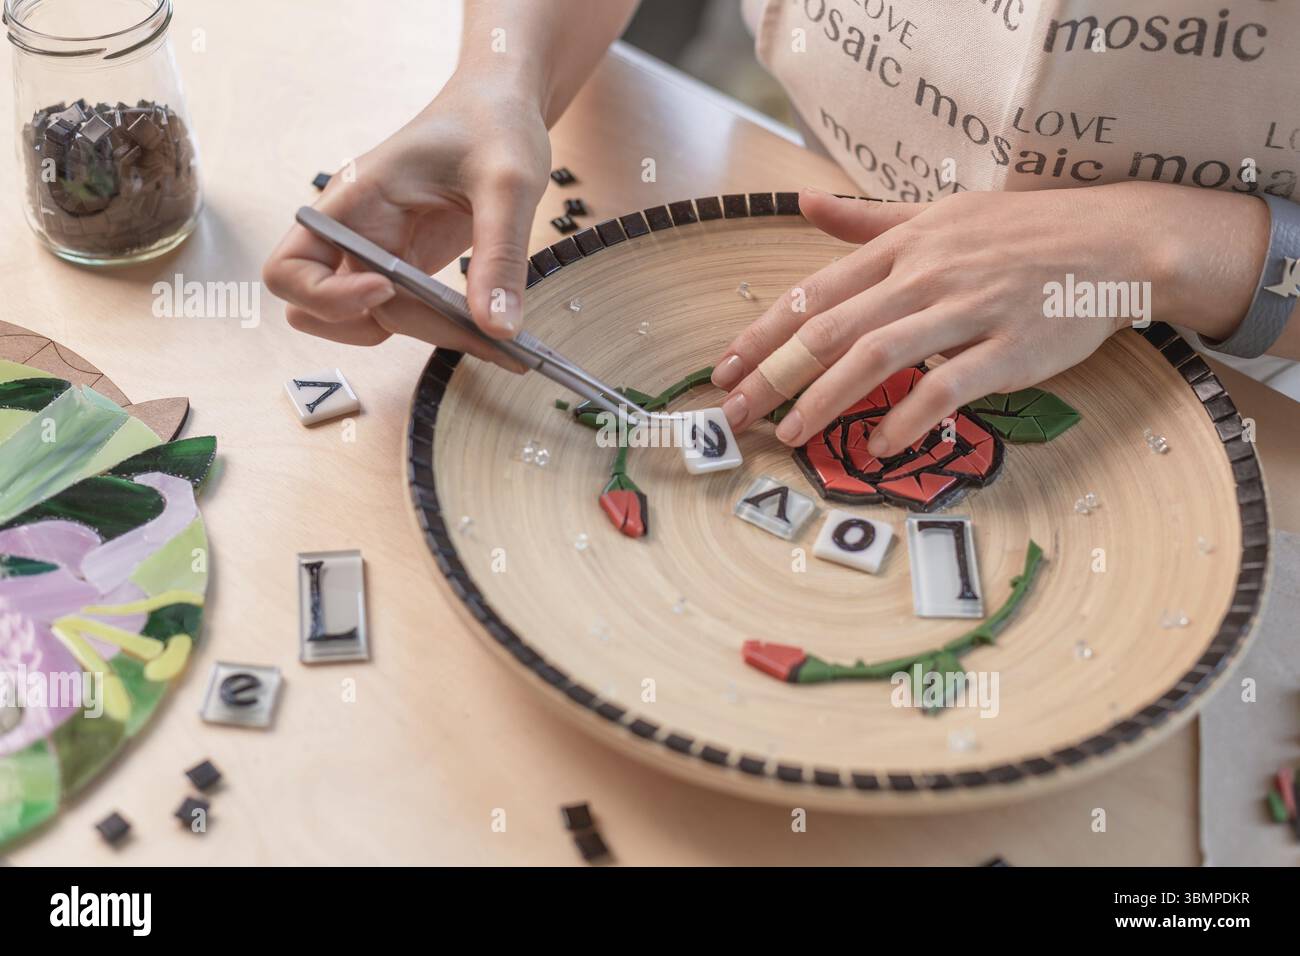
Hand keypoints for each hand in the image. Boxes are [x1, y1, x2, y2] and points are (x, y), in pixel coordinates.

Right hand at [263, 77, 551, 365]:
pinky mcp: (408, 269)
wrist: (501, 106)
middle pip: (331, 313)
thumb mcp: (507, 183)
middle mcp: (355, 232)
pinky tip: (494, 331)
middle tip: (478, 329)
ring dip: (421, 336)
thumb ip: (501, 255)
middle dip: (404, 327)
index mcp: (356, 200)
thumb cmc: (492, 123)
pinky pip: (408, 316)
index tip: (385, 288)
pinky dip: (443, 331)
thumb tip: (499, 328)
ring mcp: (379, 254)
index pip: (289, 270)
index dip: (326, 297)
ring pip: (368, 324)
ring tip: (492, 335)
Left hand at [711, 183, 1267, 455]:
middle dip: (772, 376)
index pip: (813, 293)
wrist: (1113, 241)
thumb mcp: (938, 213)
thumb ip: (867, 220)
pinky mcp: (1009, 349)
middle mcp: (924, 275)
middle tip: (734, 416)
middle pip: (829, 329)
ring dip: (825, 400)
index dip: (761, 335)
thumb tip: (805, 204)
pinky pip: (946, 387)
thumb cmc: (1020, 231)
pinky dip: (908, 417)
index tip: (723, 371)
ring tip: (791, 435)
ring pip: (875, 356)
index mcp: (902, 246)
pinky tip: (880, 444)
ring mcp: (967, 310)